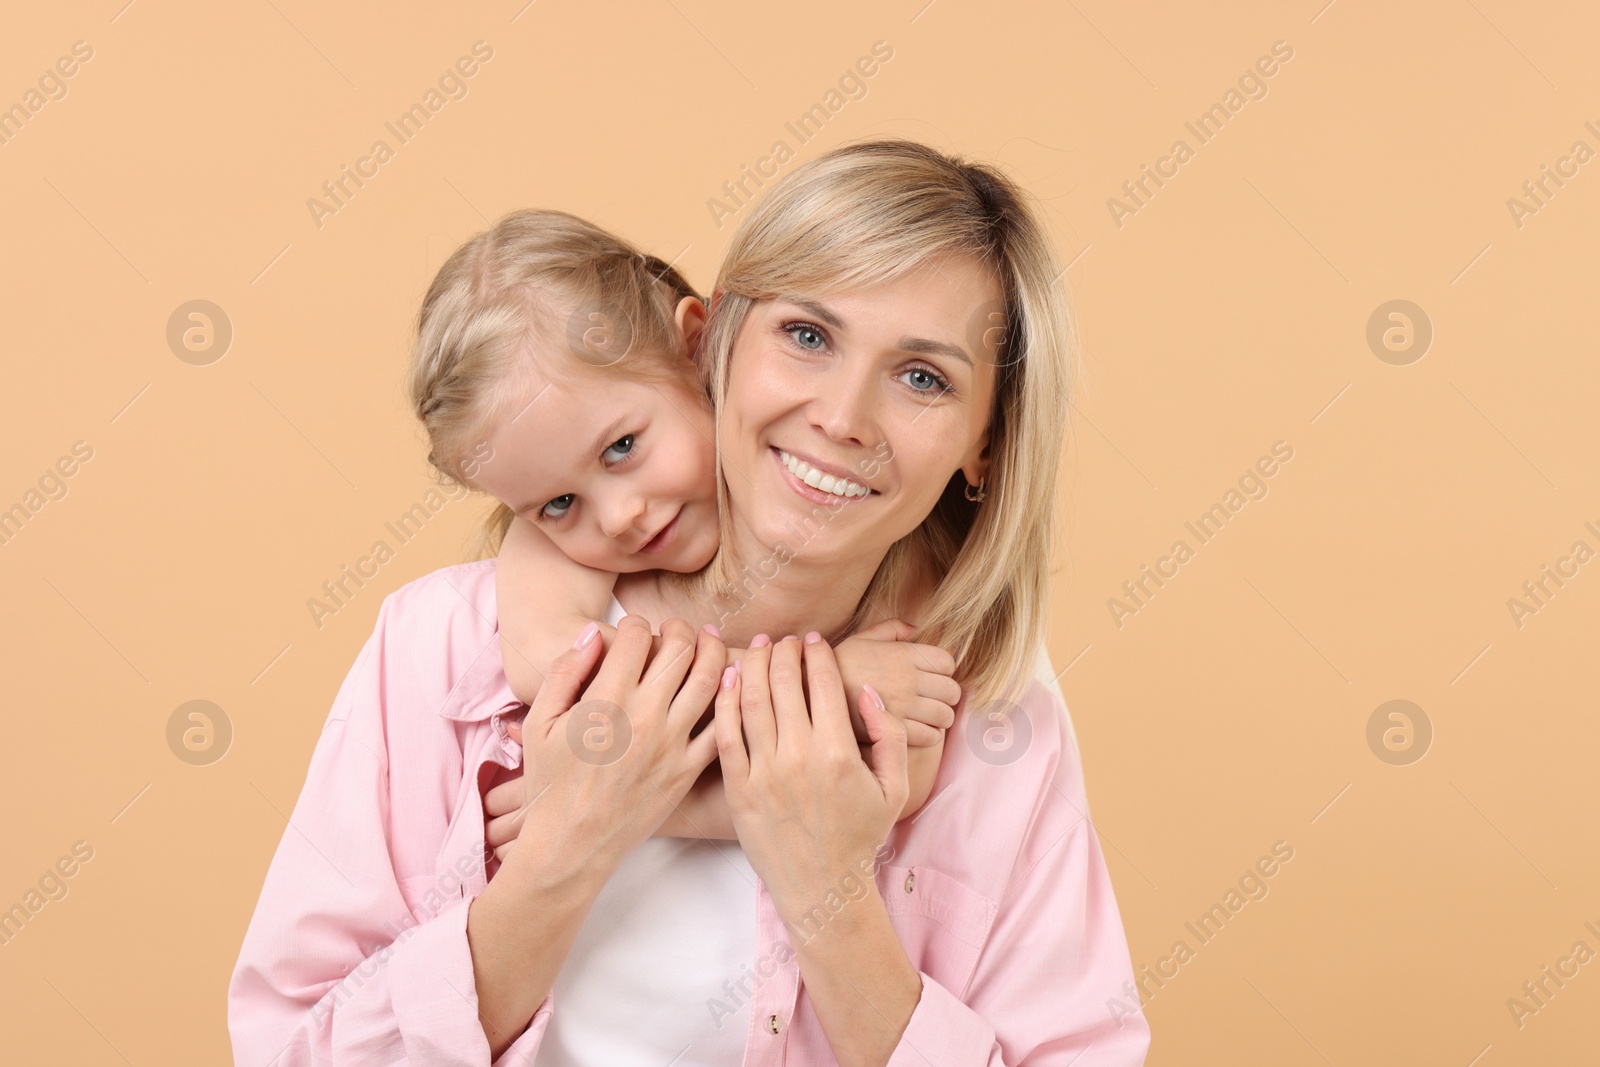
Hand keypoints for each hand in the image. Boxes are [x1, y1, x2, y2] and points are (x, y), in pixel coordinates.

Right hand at [498, 615, 722, 875]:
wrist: (572, 844)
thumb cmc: (551, 783)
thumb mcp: (539, 722)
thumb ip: (564, 671)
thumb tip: (593, 634)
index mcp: (605, 702)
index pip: (636, 638)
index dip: (637, 624)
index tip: (636, 628)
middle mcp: (643, 717)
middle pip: (679, 650)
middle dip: (679, 629)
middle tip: (675, 629)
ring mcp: (670, 744)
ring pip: (708, 679)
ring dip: (711, 651)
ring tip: (706, 642)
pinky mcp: (687, 769)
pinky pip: (722, 726)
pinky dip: (730, 698)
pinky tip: (727, 683)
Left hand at [715, 633, 908, 924]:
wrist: (821, 886)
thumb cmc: (859, 835)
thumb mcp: (894, 786)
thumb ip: (890, 734)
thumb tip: (869, 692)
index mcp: (839, 752)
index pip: (824, 682)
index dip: (818, 652)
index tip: (815, 639)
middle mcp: (799, 757)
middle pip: (785, 682)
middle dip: (784, 650)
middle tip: (784, 639)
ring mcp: (764, 773)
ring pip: (752, 701)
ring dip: (753, 665)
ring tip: (757, 648)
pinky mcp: (738, 789)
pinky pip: (726, 734)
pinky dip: (725, 701)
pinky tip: (727, 679)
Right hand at [835, 619, 958, 747]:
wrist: (811, 694)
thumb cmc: (837, 666)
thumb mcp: (861, 638)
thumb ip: (891, 628)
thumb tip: (916, 628)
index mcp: (903, 654)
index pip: (947, 662)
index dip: (944, 671)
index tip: (932, 677)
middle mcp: (908, 679)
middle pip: (951, 690)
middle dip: (947, 696)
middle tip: (933, 699)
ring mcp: (903, 705)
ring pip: (945, 715)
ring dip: (941, 717)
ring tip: (928, 717)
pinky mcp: (895, 729)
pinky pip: (931, 736)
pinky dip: (930, 735)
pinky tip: (918, 731)